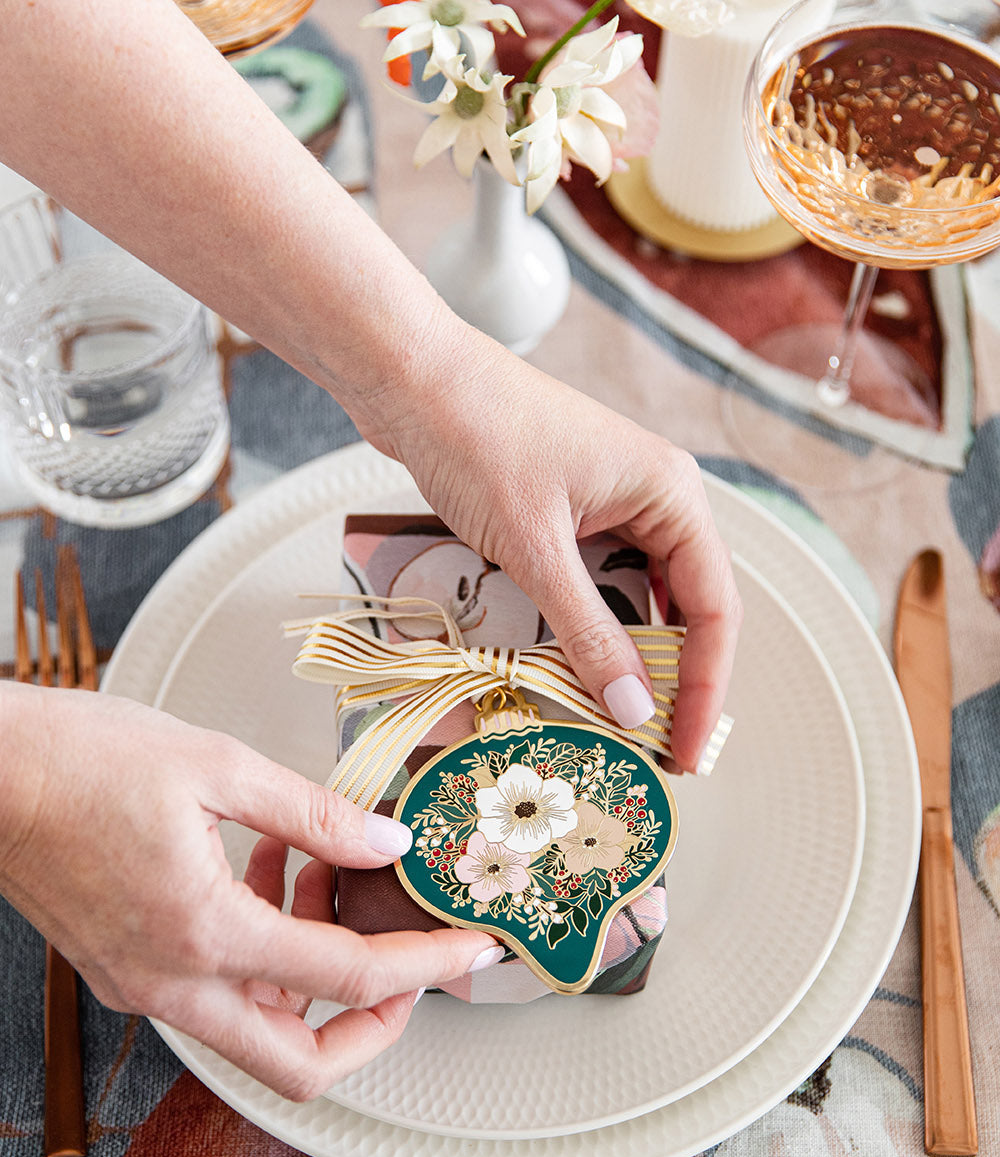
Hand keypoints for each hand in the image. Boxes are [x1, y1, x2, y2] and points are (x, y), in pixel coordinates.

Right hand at [0, 684, 500, 1099]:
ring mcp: (145, 984)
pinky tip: (268, 866)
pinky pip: (217, 991)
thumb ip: (314, 815)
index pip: (345, 980)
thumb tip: (386, 843)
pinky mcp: (128, 969)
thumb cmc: (79, 759)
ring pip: (257, 1029)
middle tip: (409, 963)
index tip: (469, 954)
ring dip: (312, 973)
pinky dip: (263, 949)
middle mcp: (171, 982)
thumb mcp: (217, 766)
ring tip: (324, 871)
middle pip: (298, 1062)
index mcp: (202, 933)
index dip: (423, 968)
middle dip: (372, 1024)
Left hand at [360, 328, 741, 774]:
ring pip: (642, 597)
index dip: (705, 688)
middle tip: (656, 748)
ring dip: (632, 655)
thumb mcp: (535, 549)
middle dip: (675, 678)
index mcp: (671, 494)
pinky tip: (577, 664)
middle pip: (688, 606)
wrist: (411, 378)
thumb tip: (633, 708)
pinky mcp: (573, 511)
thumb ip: (588, 632)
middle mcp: (656, 498)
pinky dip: (594, 626)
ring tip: (618, 718)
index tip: (685, 749)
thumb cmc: (477, 439)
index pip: (714, 609)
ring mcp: (615, 503)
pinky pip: (601, 581)